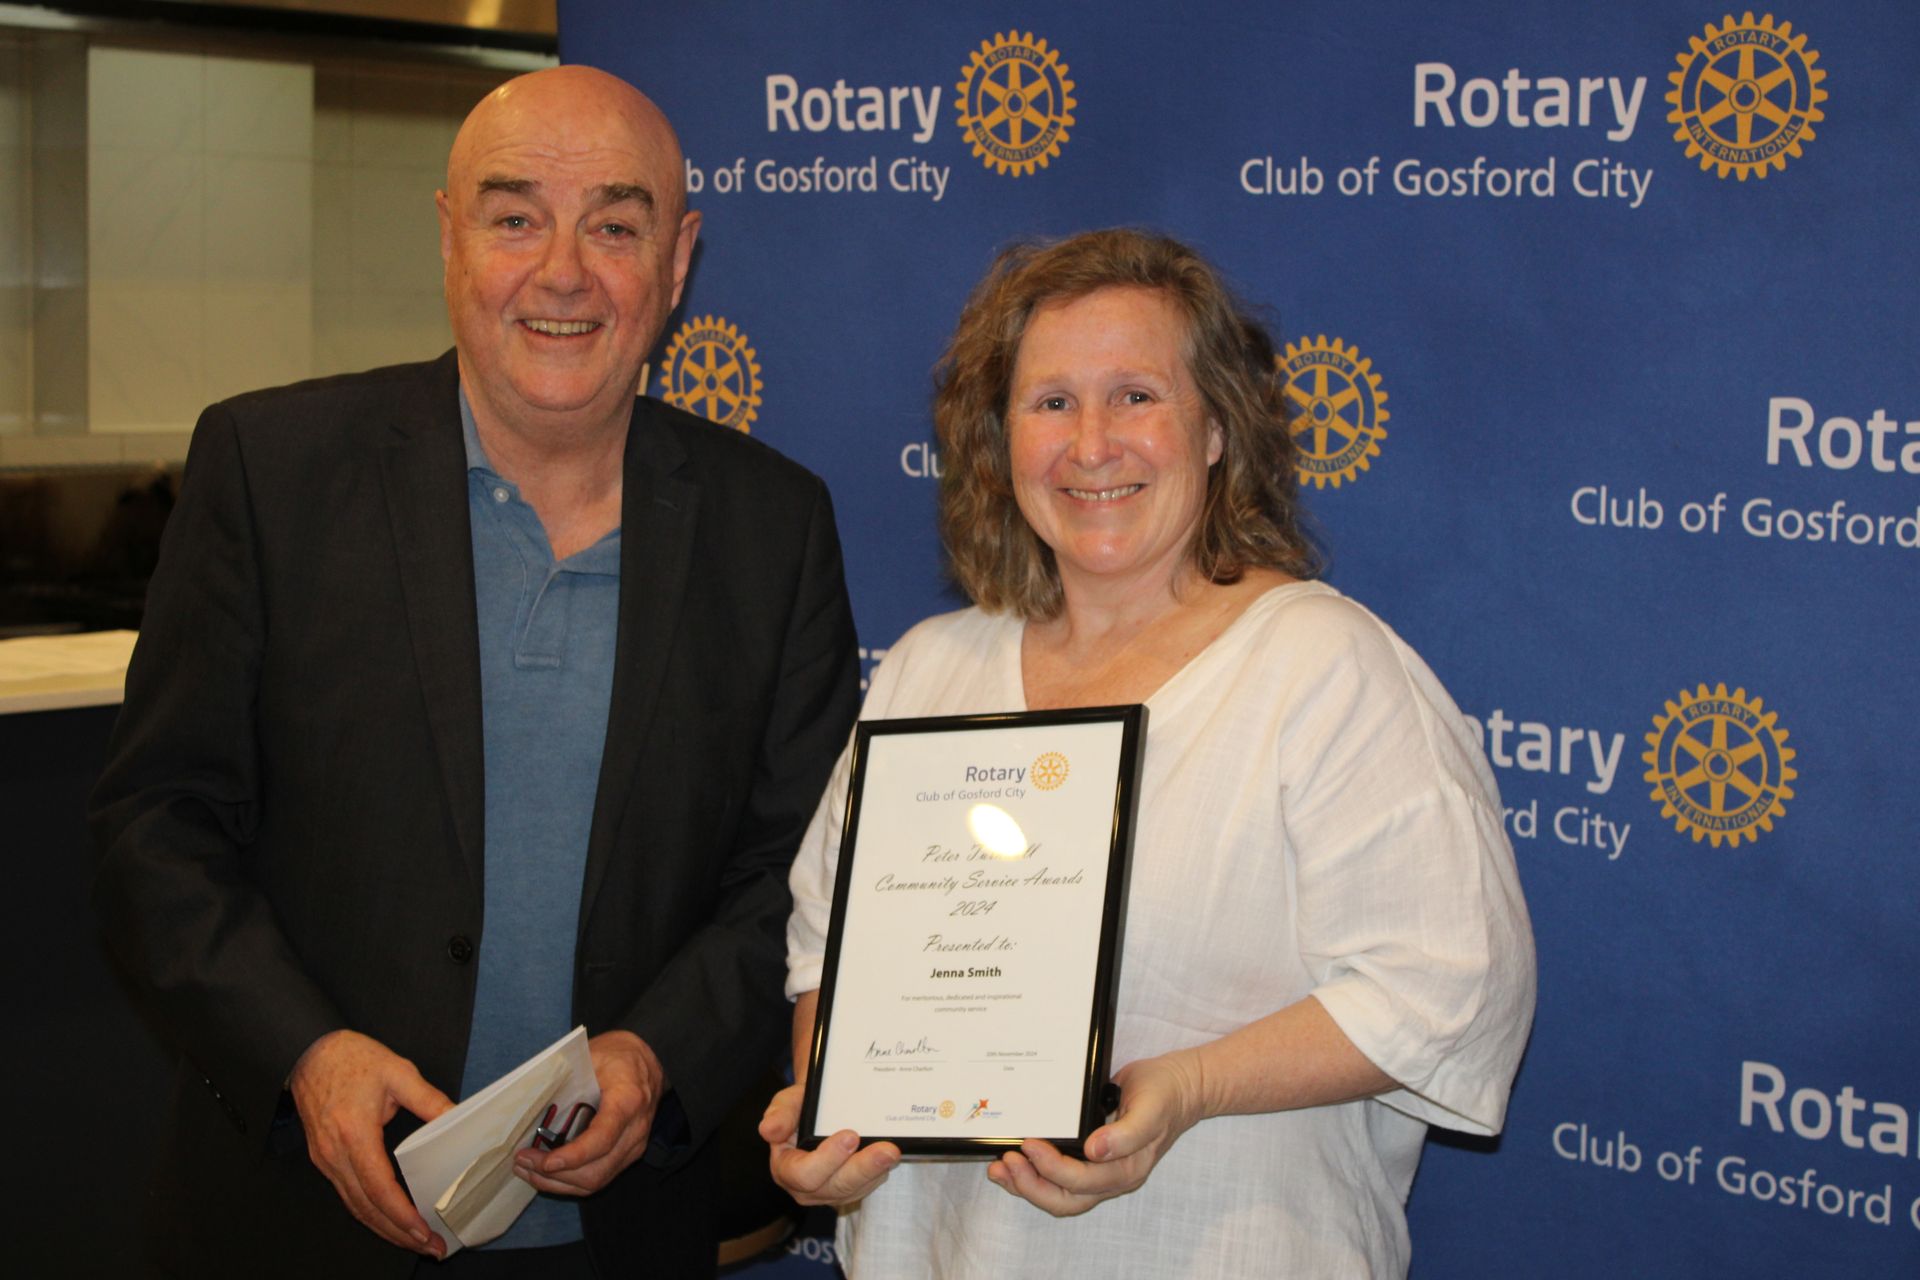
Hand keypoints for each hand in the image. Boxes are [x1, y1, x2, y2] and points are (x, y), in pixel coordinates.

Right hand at [289, 1029, 455, 1255]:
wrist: (310, 1051)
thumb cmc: (352, 1058)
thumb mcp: (398, 1072)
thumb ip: (430, 1100)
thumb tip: (458, 1118)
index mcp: (354, 1133)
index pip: (379, 1188)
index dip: (401, 1215)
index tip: (423, 1231)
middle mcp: (335, 1154)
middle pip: (366, 1208)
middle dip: (397, 1233)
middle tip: (429, 1248)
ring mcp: (325, 1160)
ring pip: (354, 1207)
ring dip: (383, 1228)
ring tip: (414, 1242)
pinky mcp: (323, 1159)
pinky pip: (347, 1195)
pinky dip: (369, 1212)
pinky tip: (389, 1219)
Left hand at [513, 1030, 663, 1194]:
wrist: (648, 1061)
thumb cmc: (616, 1055)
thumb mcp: (591, 1055)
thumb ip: (564, 1077)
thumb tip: (525, 1097)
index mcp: (628, 1100)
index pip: (603, 1138)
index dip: (574, 1155)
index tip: (546, 1161)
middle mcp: (635, 1130)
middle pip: (597, 1170)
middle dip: (556, 1174)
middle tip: (522, 1162)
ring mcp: (634, 1146)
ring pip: (596, 1180)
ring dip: (558, 1182)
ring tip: (527, 1170)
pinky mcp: (627, 1155)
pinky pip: (598, 1178)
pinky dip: (569, 1181)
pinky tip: (546, 1173)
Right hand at [760, 1081, 900, 1204]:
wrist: (819, 1110)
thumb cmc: (801, 1107)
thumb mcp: (787, 1102)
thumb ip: (780, 1114)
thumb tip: (768, 1130)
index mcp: (786, 1169)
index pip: (804, 1174)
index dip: (827, 1159)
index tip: (850, 1136)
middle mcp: (806, 1189)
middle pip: (835, 1187)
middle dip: (863, 1169)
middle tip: (887, 1150)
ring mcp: (830, 1192)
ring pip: (855, 1190)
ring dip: (876, 1172)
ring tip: (894, 1151)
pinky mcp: (850, 1189)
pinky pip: (866, 1186)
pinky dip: (879, 1172)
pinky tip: (892, 1156)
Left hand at [987, 1052, 1204, 1216]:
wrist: (1179, 1087)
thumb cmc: (1165, 1094)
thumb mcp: (1151, 1107)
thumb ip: (1128, 1133)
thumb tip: (1096, 1151)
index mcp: (1127, 1169)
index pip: (1081, 1181)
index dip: (1051, 1168)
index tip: (1029, 1144)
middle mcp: (1111, 1177)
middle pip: (1065, 1199)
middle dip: (1031, 1186)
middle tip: (1004, 1163)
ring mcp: (1100, 1171)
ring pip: (1059, 1195)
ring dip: (1027, 1185)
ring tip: (999, 1168)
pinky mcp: (1090, 1159)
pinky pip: (1059, 1178)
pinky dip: (1034, 1173)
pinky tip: (1014, 1160)